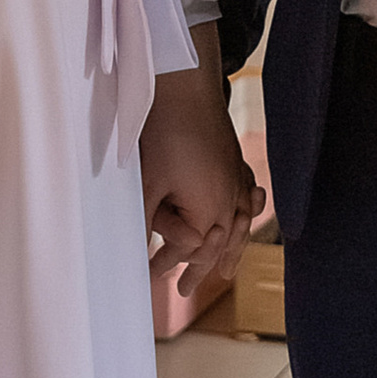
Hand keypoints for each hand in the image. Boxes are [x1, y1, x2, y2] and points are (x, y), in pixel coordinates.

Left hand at [141, 29, 259, 312]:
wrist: (187, 86)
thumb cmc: (165, 134)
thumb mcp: (148, 184)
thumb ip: (144, 222)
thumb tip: (131, 253)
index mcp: (210, 210)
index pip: (190, 250)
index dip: (168, 266)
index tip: (150, 278)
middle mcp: (231, 199)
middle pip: (219, 244)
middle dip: (201, 267)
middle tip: (185, 291)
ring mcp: (236, 178)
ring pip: (238, 225)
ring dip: (230, 249)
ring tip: (226, 269)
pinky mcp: (234, 158)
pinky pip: (245, 197)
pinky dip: (244, 214)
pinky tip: (245, 215)